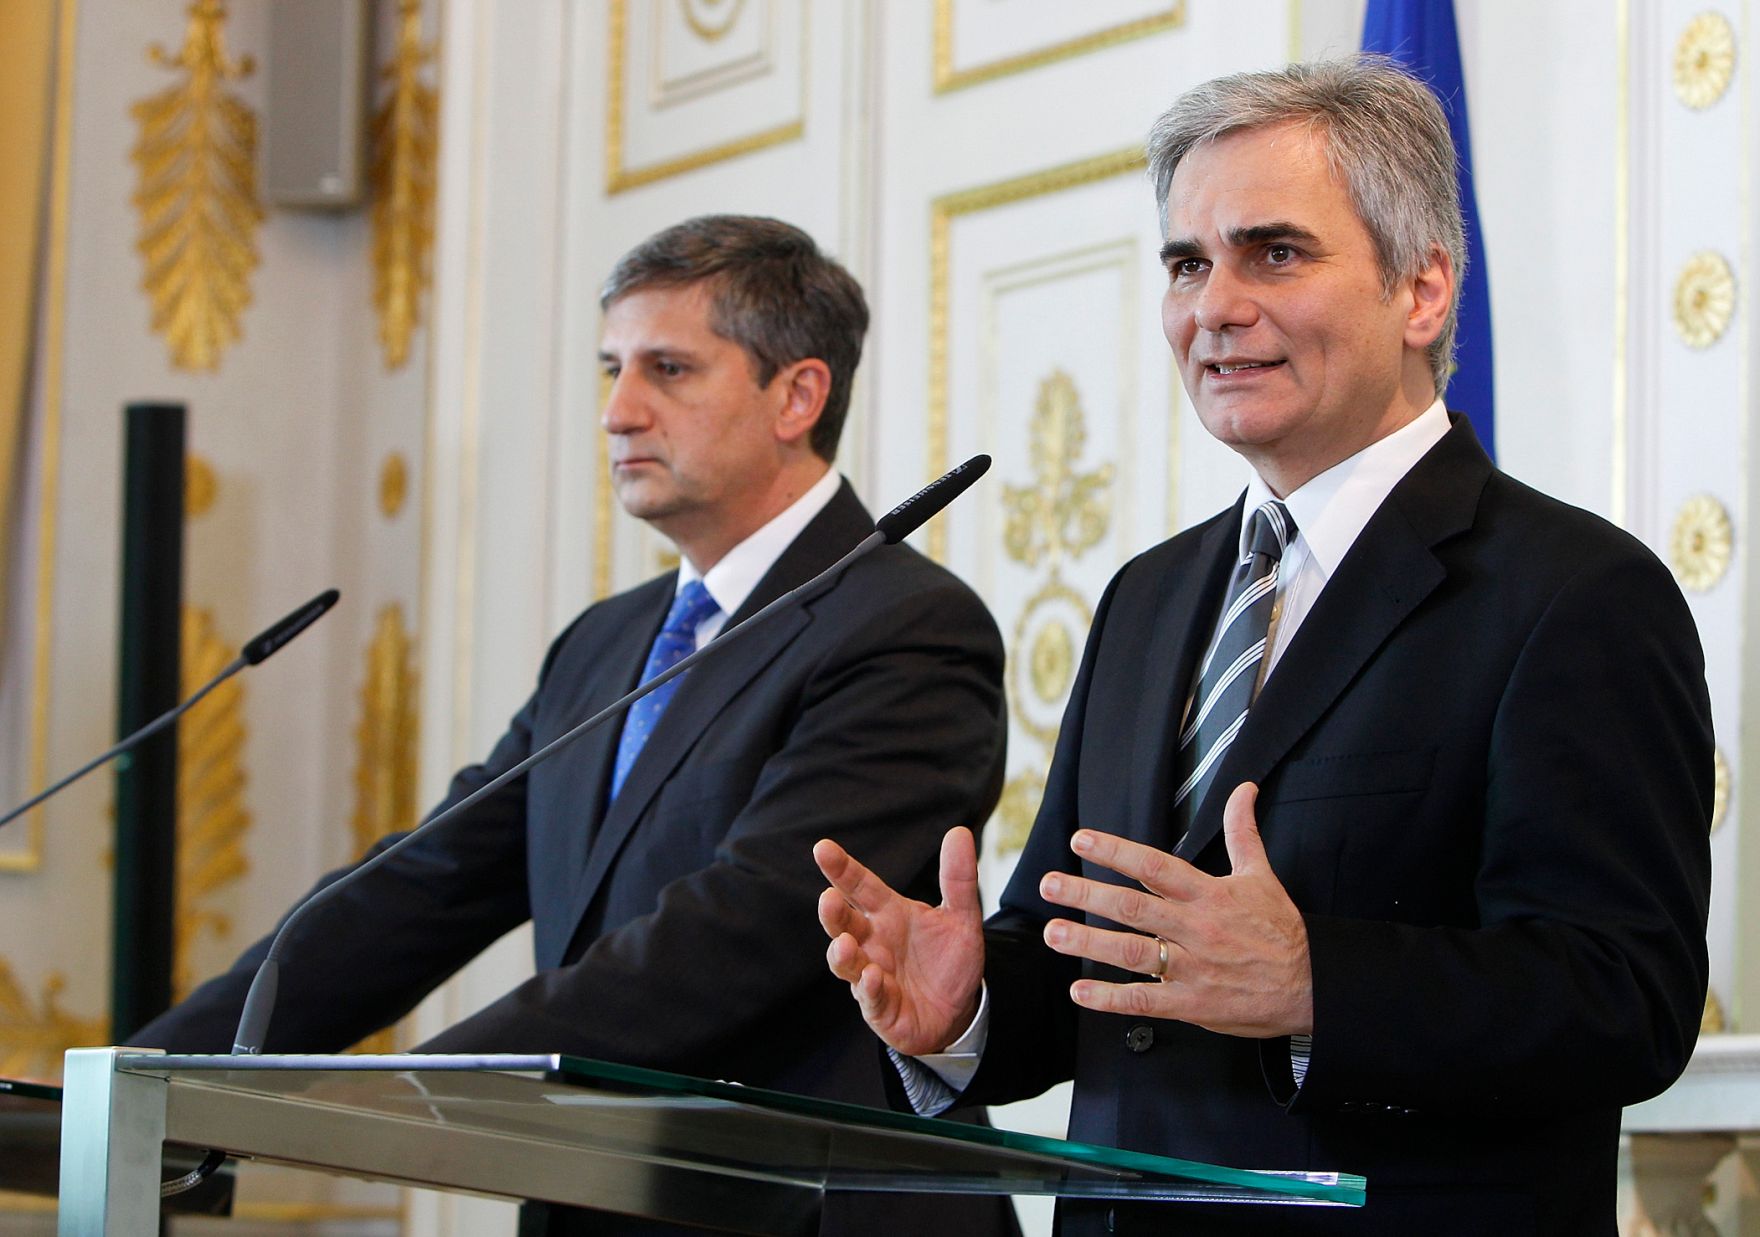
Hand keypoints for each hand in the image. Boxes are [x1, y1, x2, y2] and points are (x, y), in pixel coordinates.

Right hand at [815, 827, 985, 1055]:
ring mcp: (871, 975)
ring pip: (845, 963)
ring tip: (847, 943)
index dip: (841, 868)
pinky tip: (872, 977)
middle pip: (843, 923)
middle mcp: (872, 942)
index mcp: (888, 914)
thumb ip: (958, 879)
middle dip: (832, 913)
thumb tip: (959, 832)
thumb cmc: (949, 961)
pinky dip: (868, 988)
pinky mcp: (880, 1008)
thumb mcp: (961, 918)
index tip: (823, 848)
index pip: (859, 886)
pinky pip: (869, 998)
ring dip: (843, 954)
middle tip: (828, 898)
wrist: (959, 1010)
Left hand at [1038, 783, 1312, 1037]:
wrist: (1311, 986)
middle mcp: (1196, 928)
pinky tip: (1081, 992)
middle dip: (1086, 894)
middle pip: (1133, 907)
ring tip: (1054, 932)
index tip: (1081, 841)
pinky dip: (1111, 998)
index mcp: (1209, 895)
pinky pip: (1146, 1000)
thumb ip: (1243, 832)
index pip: (1155, 867)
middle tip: (1048, 884)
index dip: (1116, 852)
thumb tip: (1244, 790)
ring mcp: (1193, 967)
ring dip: (1089, 942)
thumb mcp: (1262, 876)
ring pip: (1133, 952)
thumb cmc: (1282, 931)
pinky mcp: (1193, 1003)